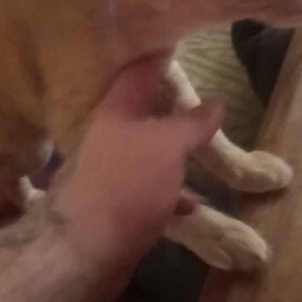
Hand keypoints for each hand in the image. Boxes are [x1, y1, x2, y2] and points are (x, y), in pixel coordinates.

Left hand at [49, 54, 222, 297]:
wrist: (86, 250)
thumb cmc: (127, 184)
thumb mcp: (168, 146)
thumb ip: (191, 123)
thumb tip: (216, 103)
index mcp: (115, 110)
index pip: (138, 72)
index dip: (160, 59)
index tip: (184, 50)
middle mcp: (107, 135)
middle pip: (142, 112)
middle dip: (171, 109)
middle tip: (204, 103)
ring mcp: (108, 170)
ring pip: (146, 151)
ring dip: (174, 153)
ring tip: (206, 151)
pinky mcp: (113, 203)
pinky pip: (146, 188)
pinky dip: (169, 191)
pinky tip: (191, 203)